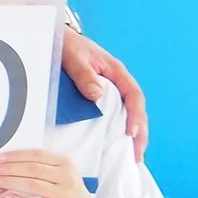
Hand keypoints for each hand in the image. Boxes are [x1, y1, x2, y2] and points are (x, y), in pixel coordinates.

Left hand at [0, 150, 105, 197]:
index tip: (1, 157)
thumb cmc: (66, 189)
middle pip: (32, 169)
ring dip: (12, 183)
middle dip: (10, 169)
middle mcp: (66, 177)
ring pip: (32, 185)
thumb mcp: (61, 171)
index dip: (17, 155)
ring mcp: (63, 194)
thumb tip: (11, 159)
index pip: (37, 155)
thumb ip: (41, 163)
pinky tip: (9, 197)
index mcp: (65, 162)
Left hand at [61, 28, 146, 158]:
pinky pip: (112, 115)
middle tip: (137, 156)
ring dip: (131, 135)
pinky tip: (113, 146)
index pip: (134, 95)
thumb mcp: (73, 56)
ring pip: (126, 115)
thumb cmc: (66, 45)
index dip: (136, 115)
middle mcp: (117, 82)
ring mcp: (109, 91)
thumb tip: (97, 95)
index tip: (132, 133)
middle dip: (140, 134)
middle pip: (135, 110)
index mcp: (115, 71)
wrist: (57, 39)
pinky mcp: (99, 98)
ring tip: (131, 158)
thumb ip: (83, 73)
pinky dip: (115, 131)